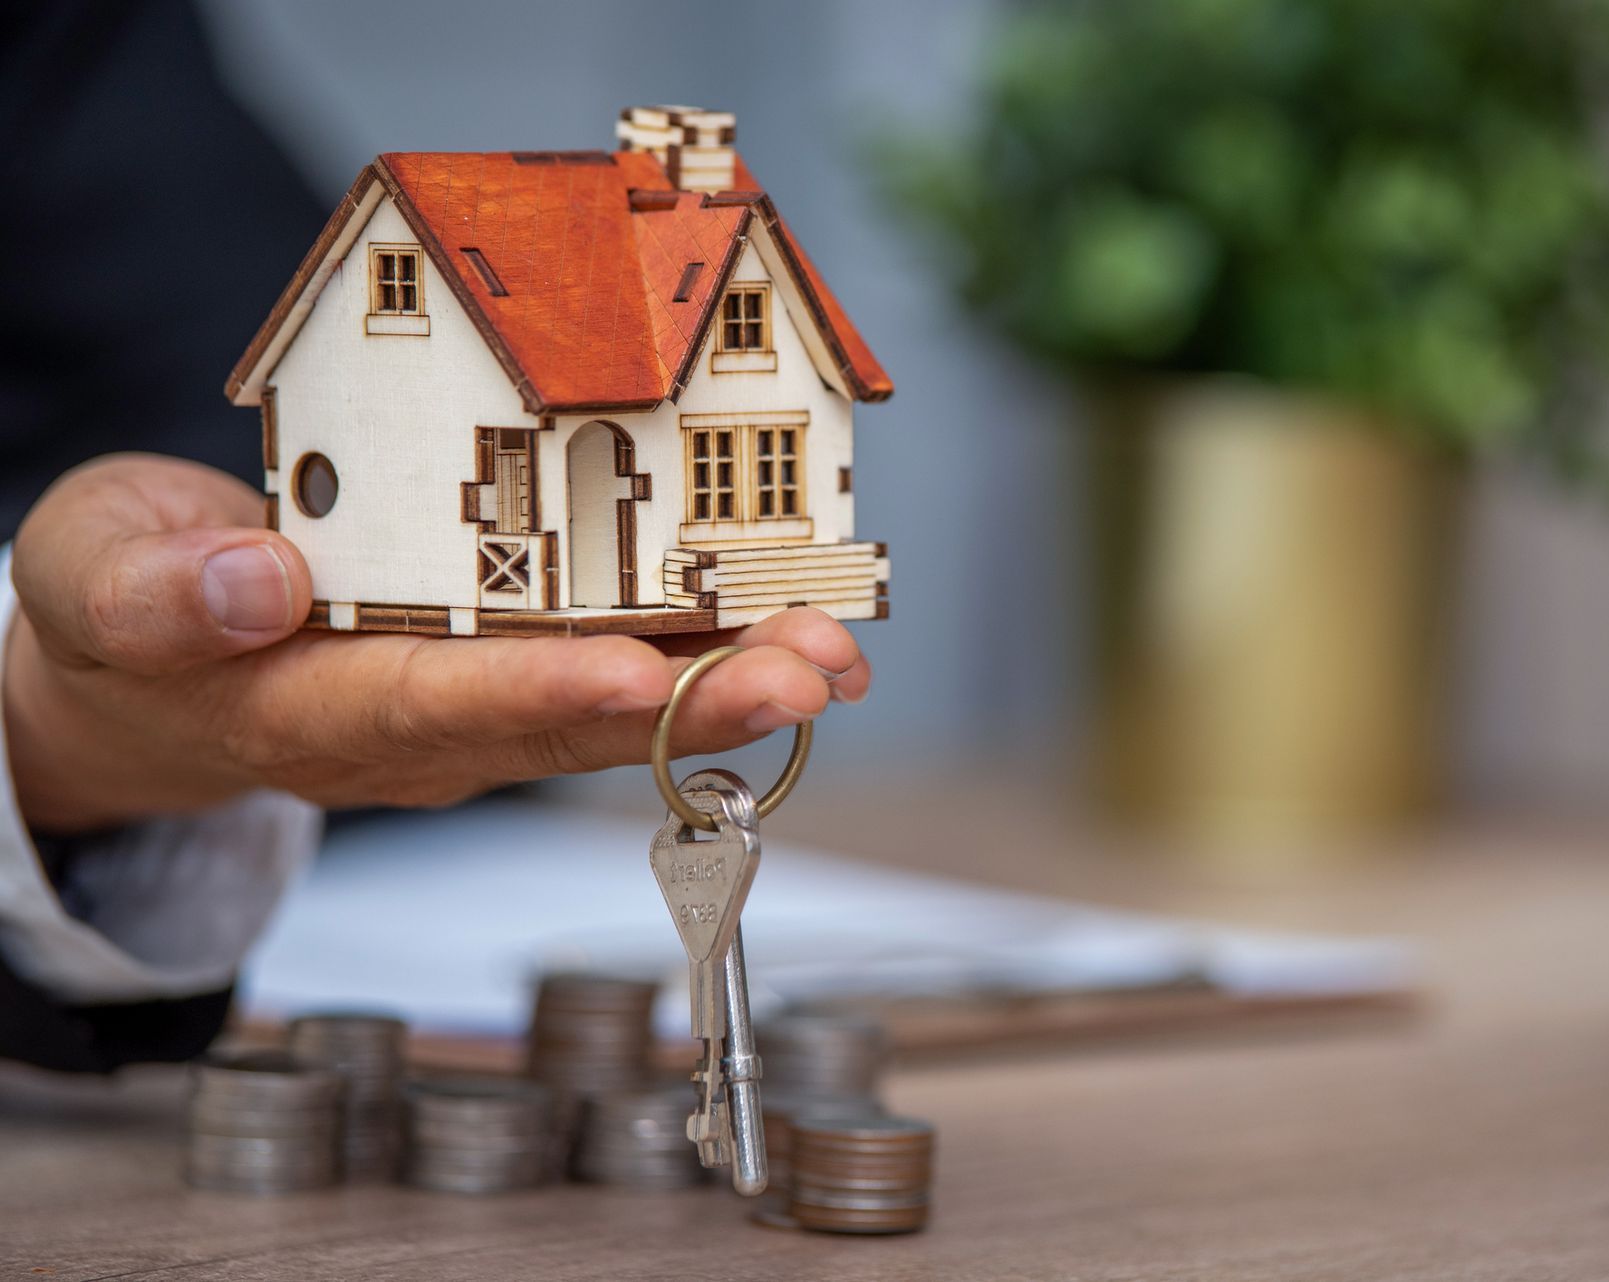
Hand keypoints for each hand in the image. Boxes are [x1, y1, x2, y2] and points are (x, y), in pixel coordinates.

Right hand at [3, 454, 870, 832]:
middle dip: (696, 704)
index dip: (537, 694)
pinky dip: (706, 650)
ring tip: (832, 652)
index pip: (429, 705)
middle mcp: (410, 729)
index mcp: (303, 706)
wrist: (153, 660)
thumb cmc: (128, 610)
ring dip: (731, 684)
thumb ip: (152, 592)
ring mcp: (468, 712)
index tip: (638, 675)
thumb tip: (256, 585)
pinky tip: (788, 626)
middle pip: (562, 726)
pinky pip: (616, 672)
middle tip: (805, 671)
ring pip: (612, 710)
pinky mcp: (507, 678)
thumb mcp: (94, 576)